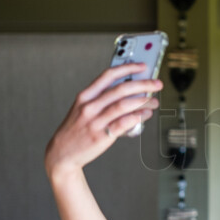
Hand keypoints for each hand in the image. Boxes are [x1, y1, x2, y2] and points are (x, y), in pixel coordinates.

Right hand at [45, 63, 162, 177]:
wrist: (62, 153)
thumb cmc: (77, 129)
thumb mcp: (83, 108)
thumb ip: (102, 99)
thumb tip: (130, 90)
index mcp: (85, 96)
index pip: (108, 75)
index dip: (127, 68)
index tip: (142, 66)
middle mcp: (90, 106)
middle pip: (121, 89)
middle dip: (143, 84)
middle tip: (157, 84)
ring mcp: (95, 121)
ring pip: (124, 105)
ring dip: (144, 101)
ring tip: (154, 101)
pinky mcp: (101, 135)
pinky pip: (123, 123)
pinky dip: (138, 117)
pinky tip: (146, 114)